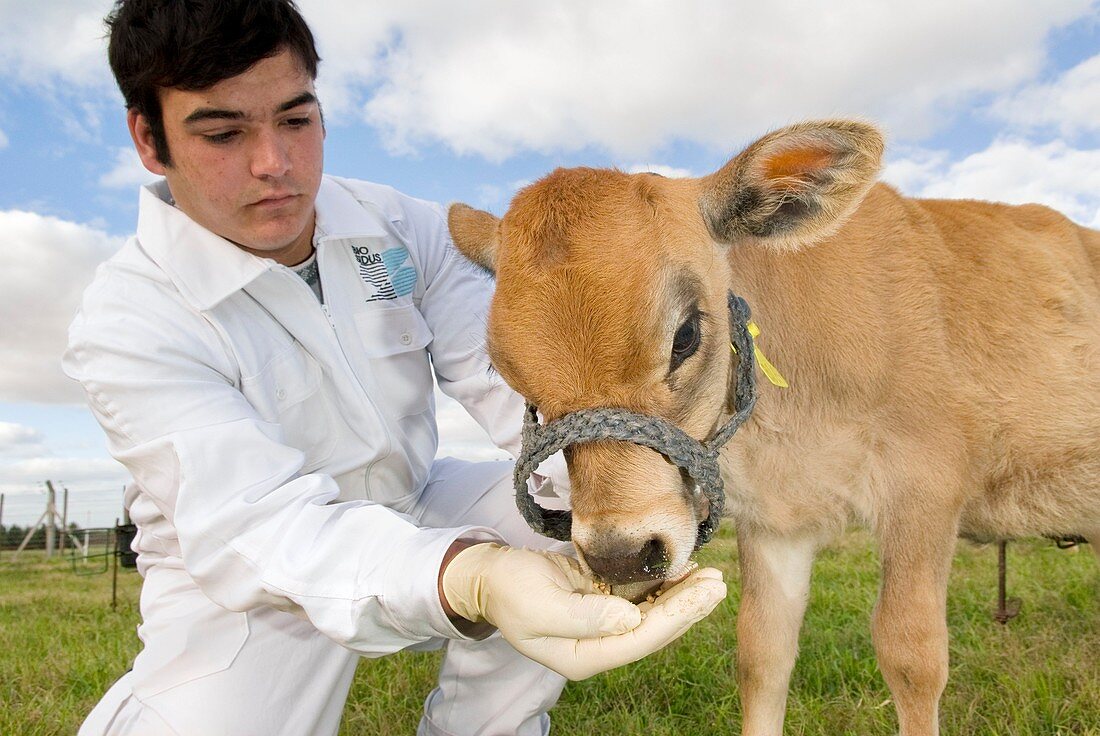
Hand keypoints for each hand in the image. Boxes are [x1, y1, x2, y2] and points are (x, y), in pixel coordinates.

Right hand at [441, 543, 725, 679]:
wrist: (488, 575)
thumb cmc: (508, 590)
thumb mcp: (539, 605)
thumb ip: (584, 617)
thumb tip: (629, 620)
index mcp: (584, 656)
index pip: (642, 638)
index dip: (677, 615)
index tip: (704, 592)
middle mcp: (599, 644)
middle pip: (655, 627)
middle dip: (689, 605)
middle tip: (719, 581)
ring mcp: (602, 623)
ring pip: (652, 610)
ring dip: (681, 592)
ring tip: (710, 573)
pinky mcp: (601, 601)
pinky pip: (638, 594)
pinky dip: (661, 582)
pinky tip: (682, 568)